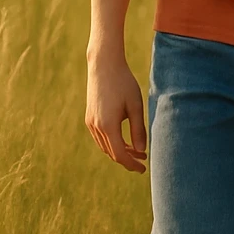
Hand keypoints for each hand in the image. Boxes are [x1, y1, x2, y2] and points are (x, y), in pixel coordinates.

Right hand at [85, 54, 146, 172]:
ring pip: (105, 146)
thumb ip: (138, 129)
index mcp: (108, 126)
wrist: (103, 65)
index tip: (143, 169)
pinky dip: (112, 142)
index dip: (131, 164)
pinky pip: (100, 137)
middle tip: (143, 160)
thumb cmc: (123, 83)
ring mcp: (90, 122)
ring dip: (120, 151)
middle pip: (112, 152)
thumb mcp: (135, 105)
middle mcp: (96, 127)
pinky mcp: (89, 117)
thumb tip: (141, 149)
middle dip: (128, 158)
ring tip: (137, 151)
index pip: (119, 154)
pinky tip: (124, 140)